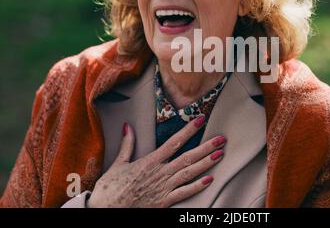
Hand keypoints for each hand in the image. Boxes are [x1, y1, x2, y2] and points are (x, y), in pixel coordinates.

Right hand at [87, 116, 225, 207]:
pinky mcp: (164, 201)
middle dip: (206, 147)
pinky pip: (184, 193)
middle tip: (222, 139)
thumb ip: (127, 145)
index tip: (200, 120)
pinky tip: (209, 180)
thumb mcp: (118, 164)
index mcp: (150, 161)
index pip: (174, 142)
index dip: (189, 130)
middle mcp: (161, 173)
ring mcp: (164, 188)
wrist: (106, 211)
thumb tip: (128, 126)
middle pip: (188, 157)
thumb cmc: (111, 189)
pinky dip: (197, 187)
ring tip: (220, 154)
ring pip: (189, 173)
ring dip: (206, 163)